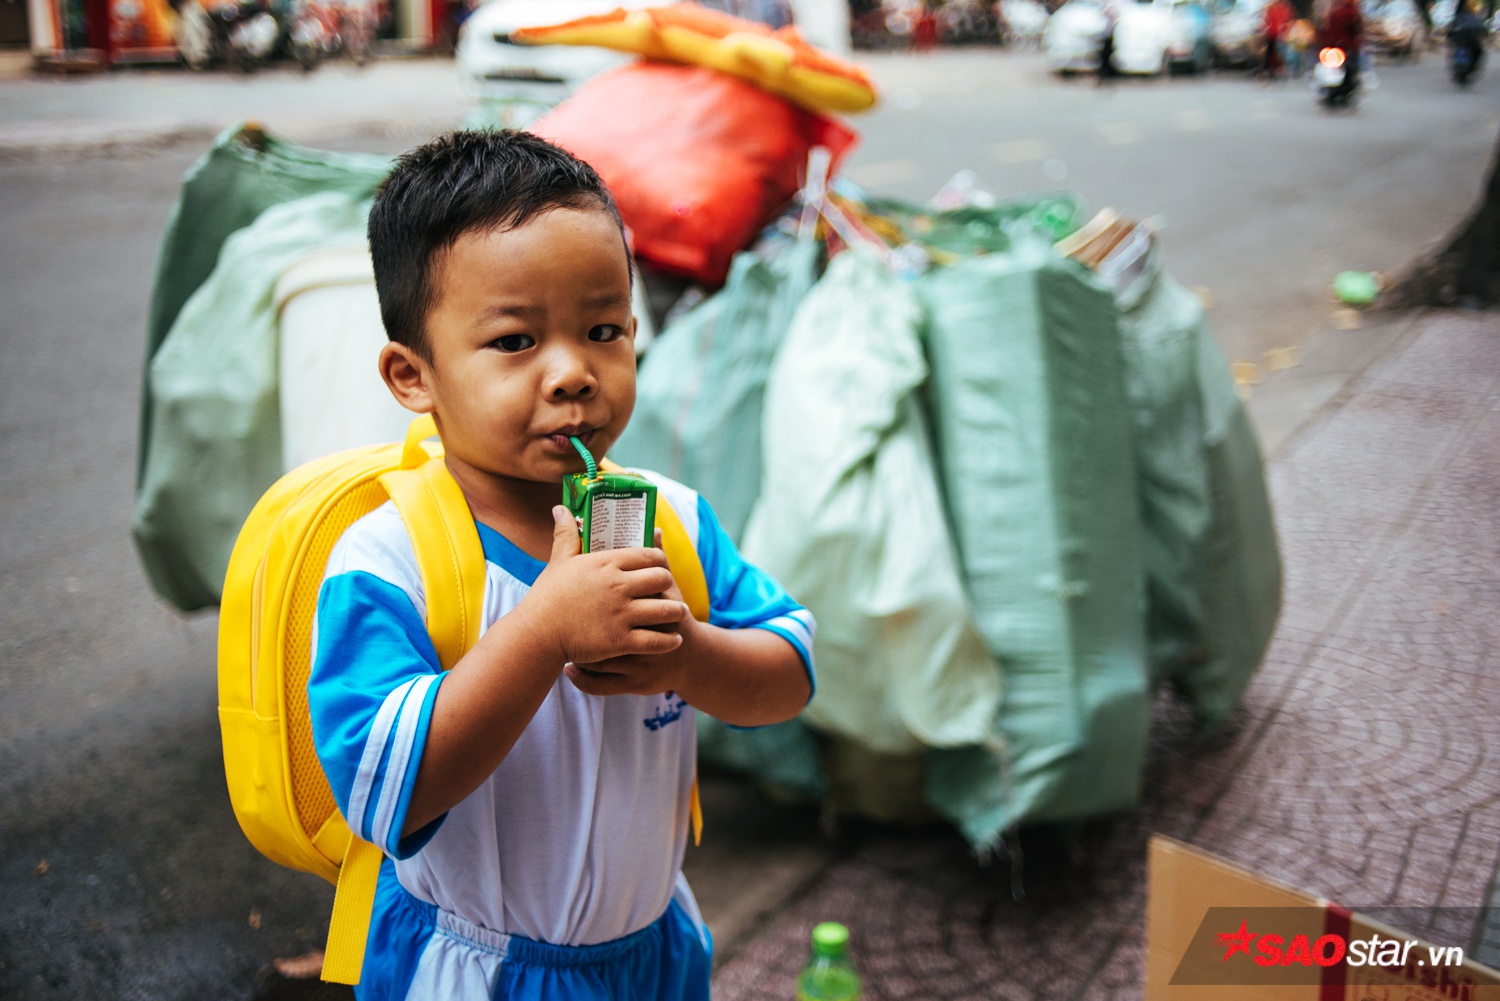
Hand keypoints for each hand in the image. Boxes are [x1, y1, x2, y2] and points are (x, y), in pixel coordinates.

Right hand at [522, 507, 687, 666]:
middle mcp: (618, 586)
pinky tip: (674, 639)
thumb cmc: (547, 597)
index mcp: (606, 564)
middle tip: (669, 589)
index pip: (648, 555)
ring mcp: (621, 614)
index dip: (660, 559)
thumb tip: (560, 508)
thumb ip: (565, 534)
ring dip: (675, 611)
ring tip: (678, 613)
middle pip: (662, 578)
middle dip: (668, 583)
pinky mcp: (621, 640)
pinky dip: (670, 640)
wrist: (536, 634)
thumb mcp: (558, 561)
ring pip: (666, 609)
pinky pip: (657, 640)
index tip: (661, 565)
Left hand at [566, 563, 696, 696]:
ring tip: (555, 647)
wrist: (691, 657)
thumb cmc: (673, 614)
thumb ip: (655, 558)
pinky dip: (583, 679)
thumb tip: (652, 525)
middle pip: (603, 628)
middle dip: (578, 625)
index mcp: (651, 604)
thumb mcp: (668, 587)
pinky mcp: (636, 684)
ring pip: (599, 661)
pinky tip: (568, 670)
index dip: (592, 593)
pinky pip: (603, 684)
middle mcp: (645, 634)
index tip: (569, 590)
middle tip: (555, 618)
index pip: (618, 596)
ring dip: (576, 655)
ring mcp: (640, 661)